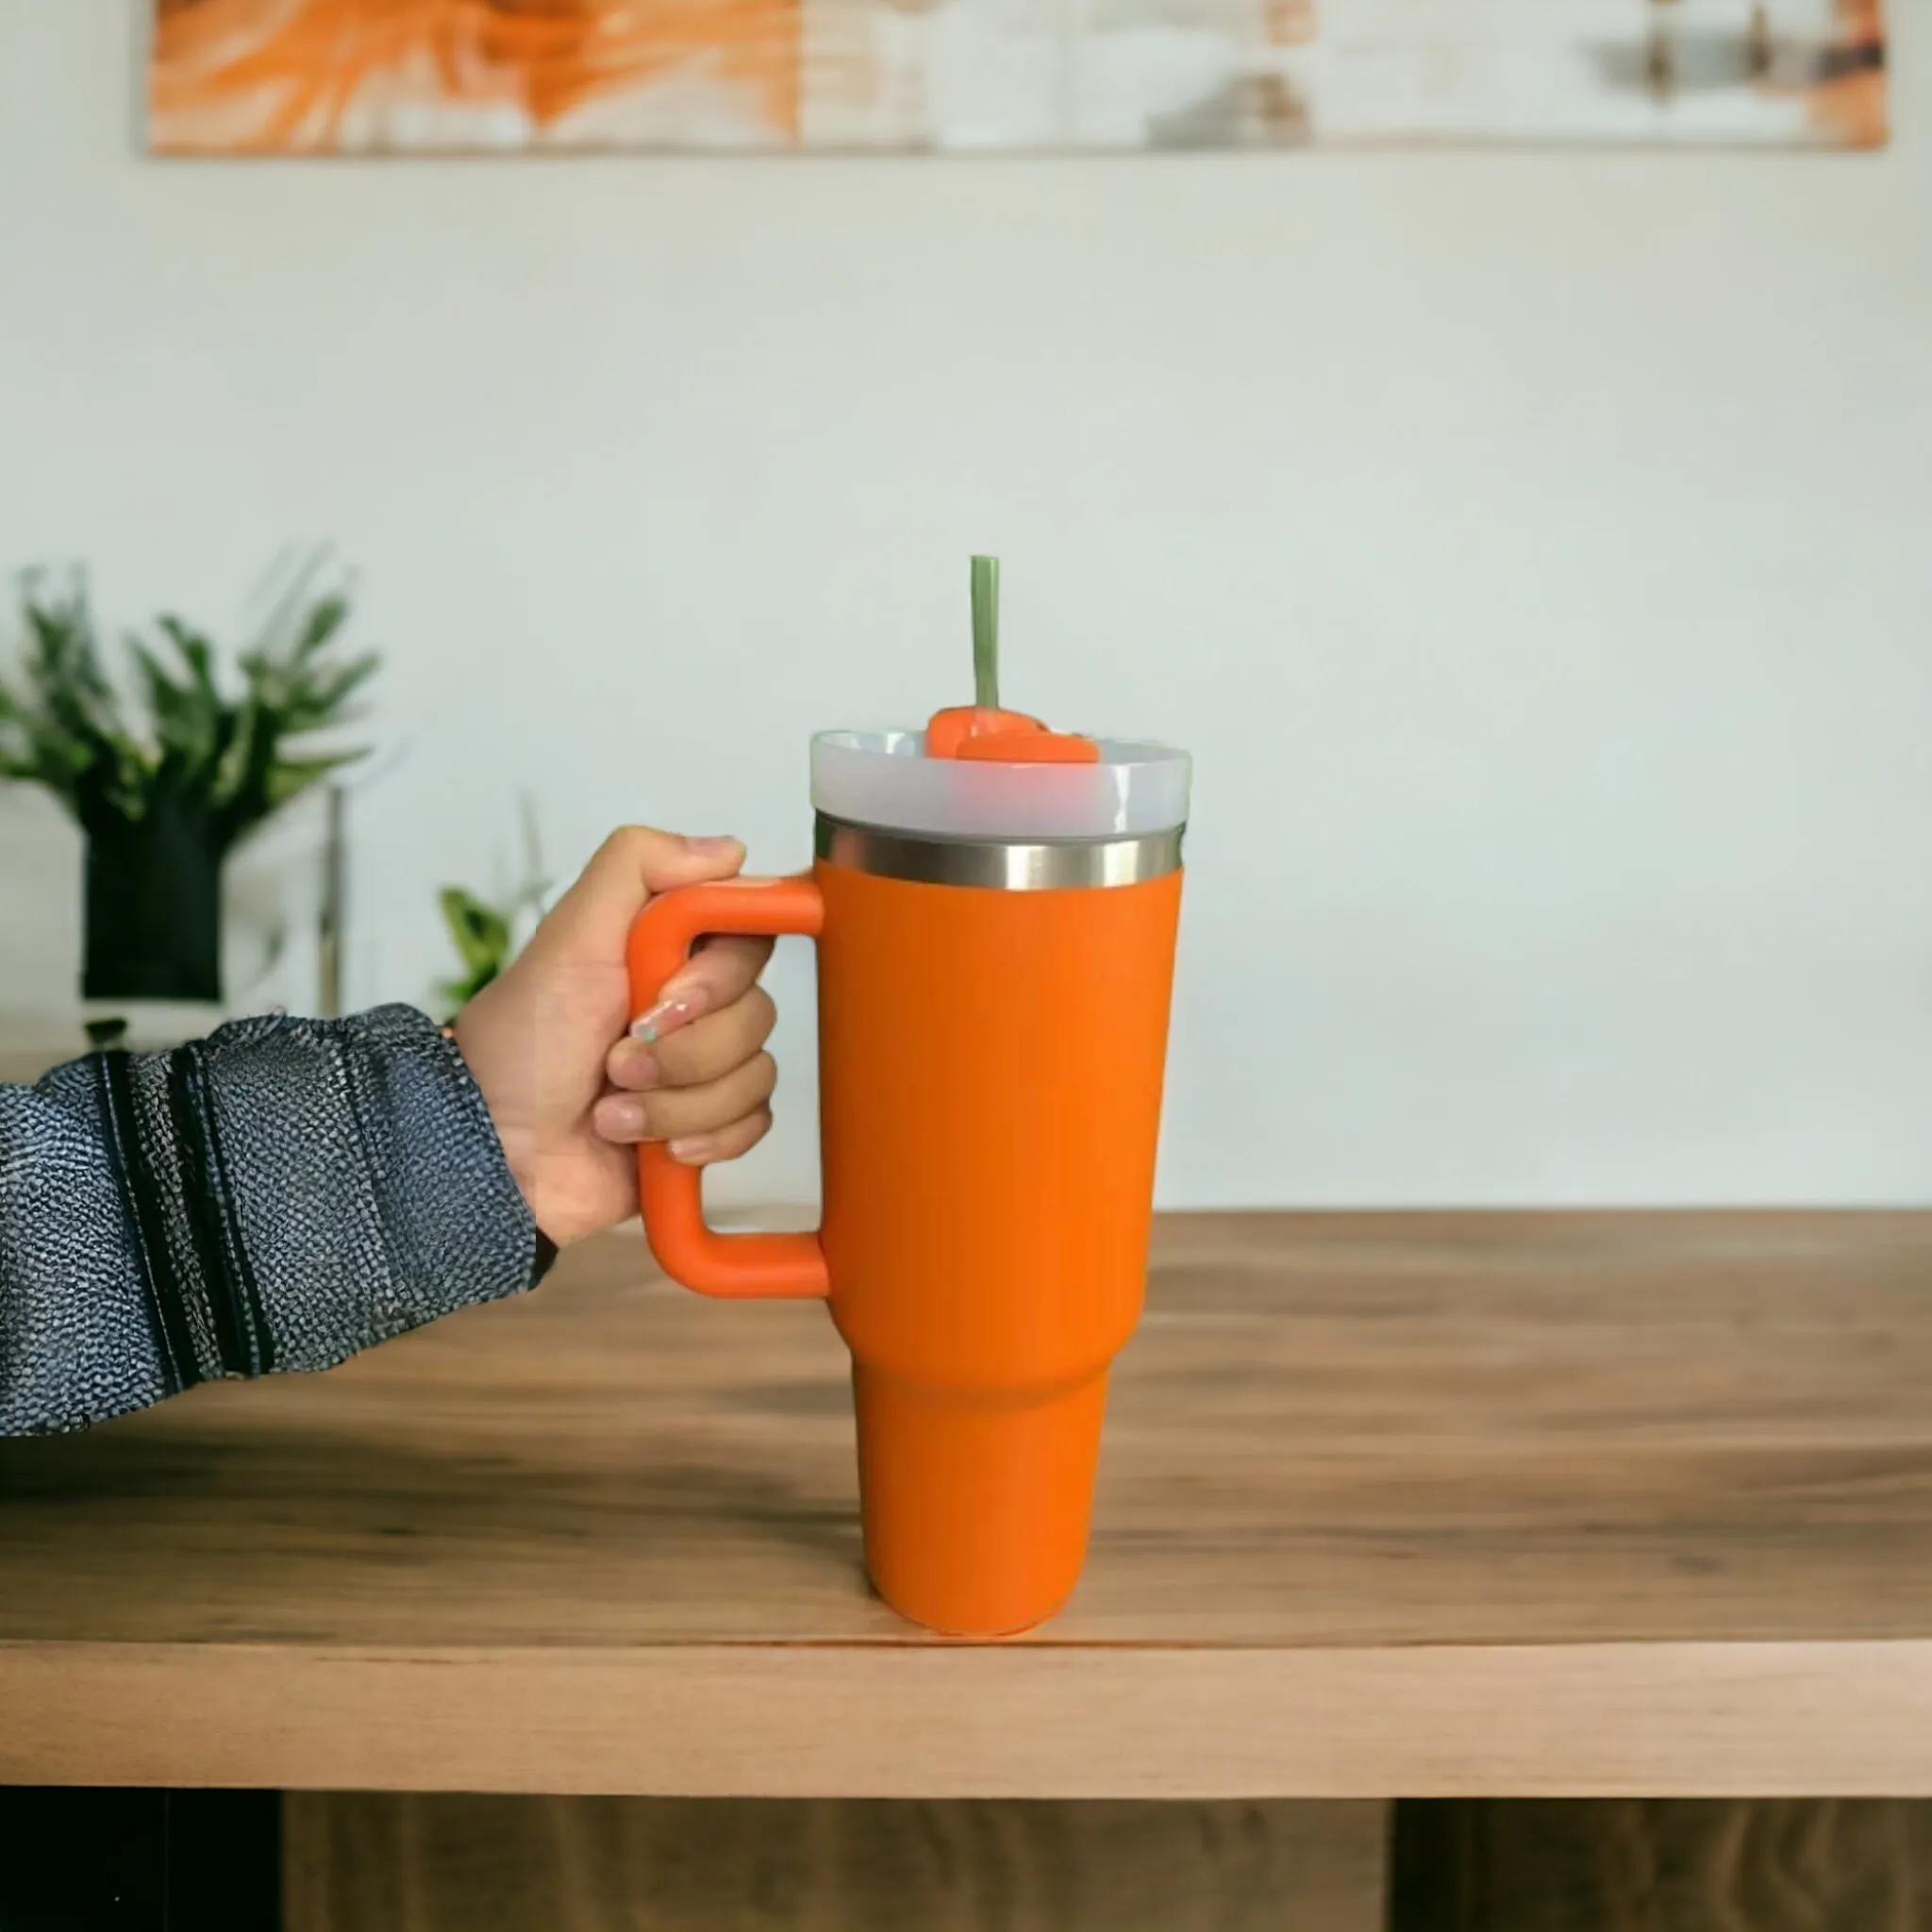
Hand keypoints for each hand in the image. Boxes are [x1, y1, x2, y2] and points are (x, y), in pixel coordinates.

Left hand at [453, 827, 776, 1246]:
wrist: (496, 1156)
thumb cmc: (521, 1047)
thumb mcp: (569, 939)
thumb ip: (635, 867)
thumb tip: (728, 849)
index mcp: (665, 952)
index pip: (749, 935)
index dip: (722, 973)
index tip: (672, 994)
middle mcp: (690, 1007)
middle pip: (757, 1013)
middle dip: (683, 1049)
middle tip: (616, 1059)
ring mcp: (701, 1071)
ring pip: (754, 1075)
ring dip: (676, 1100)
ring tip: (612, 1111)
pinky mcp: (707, 1128)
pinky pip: (753, 1125)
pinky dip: (702, 1137)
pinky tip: (651, 1145)